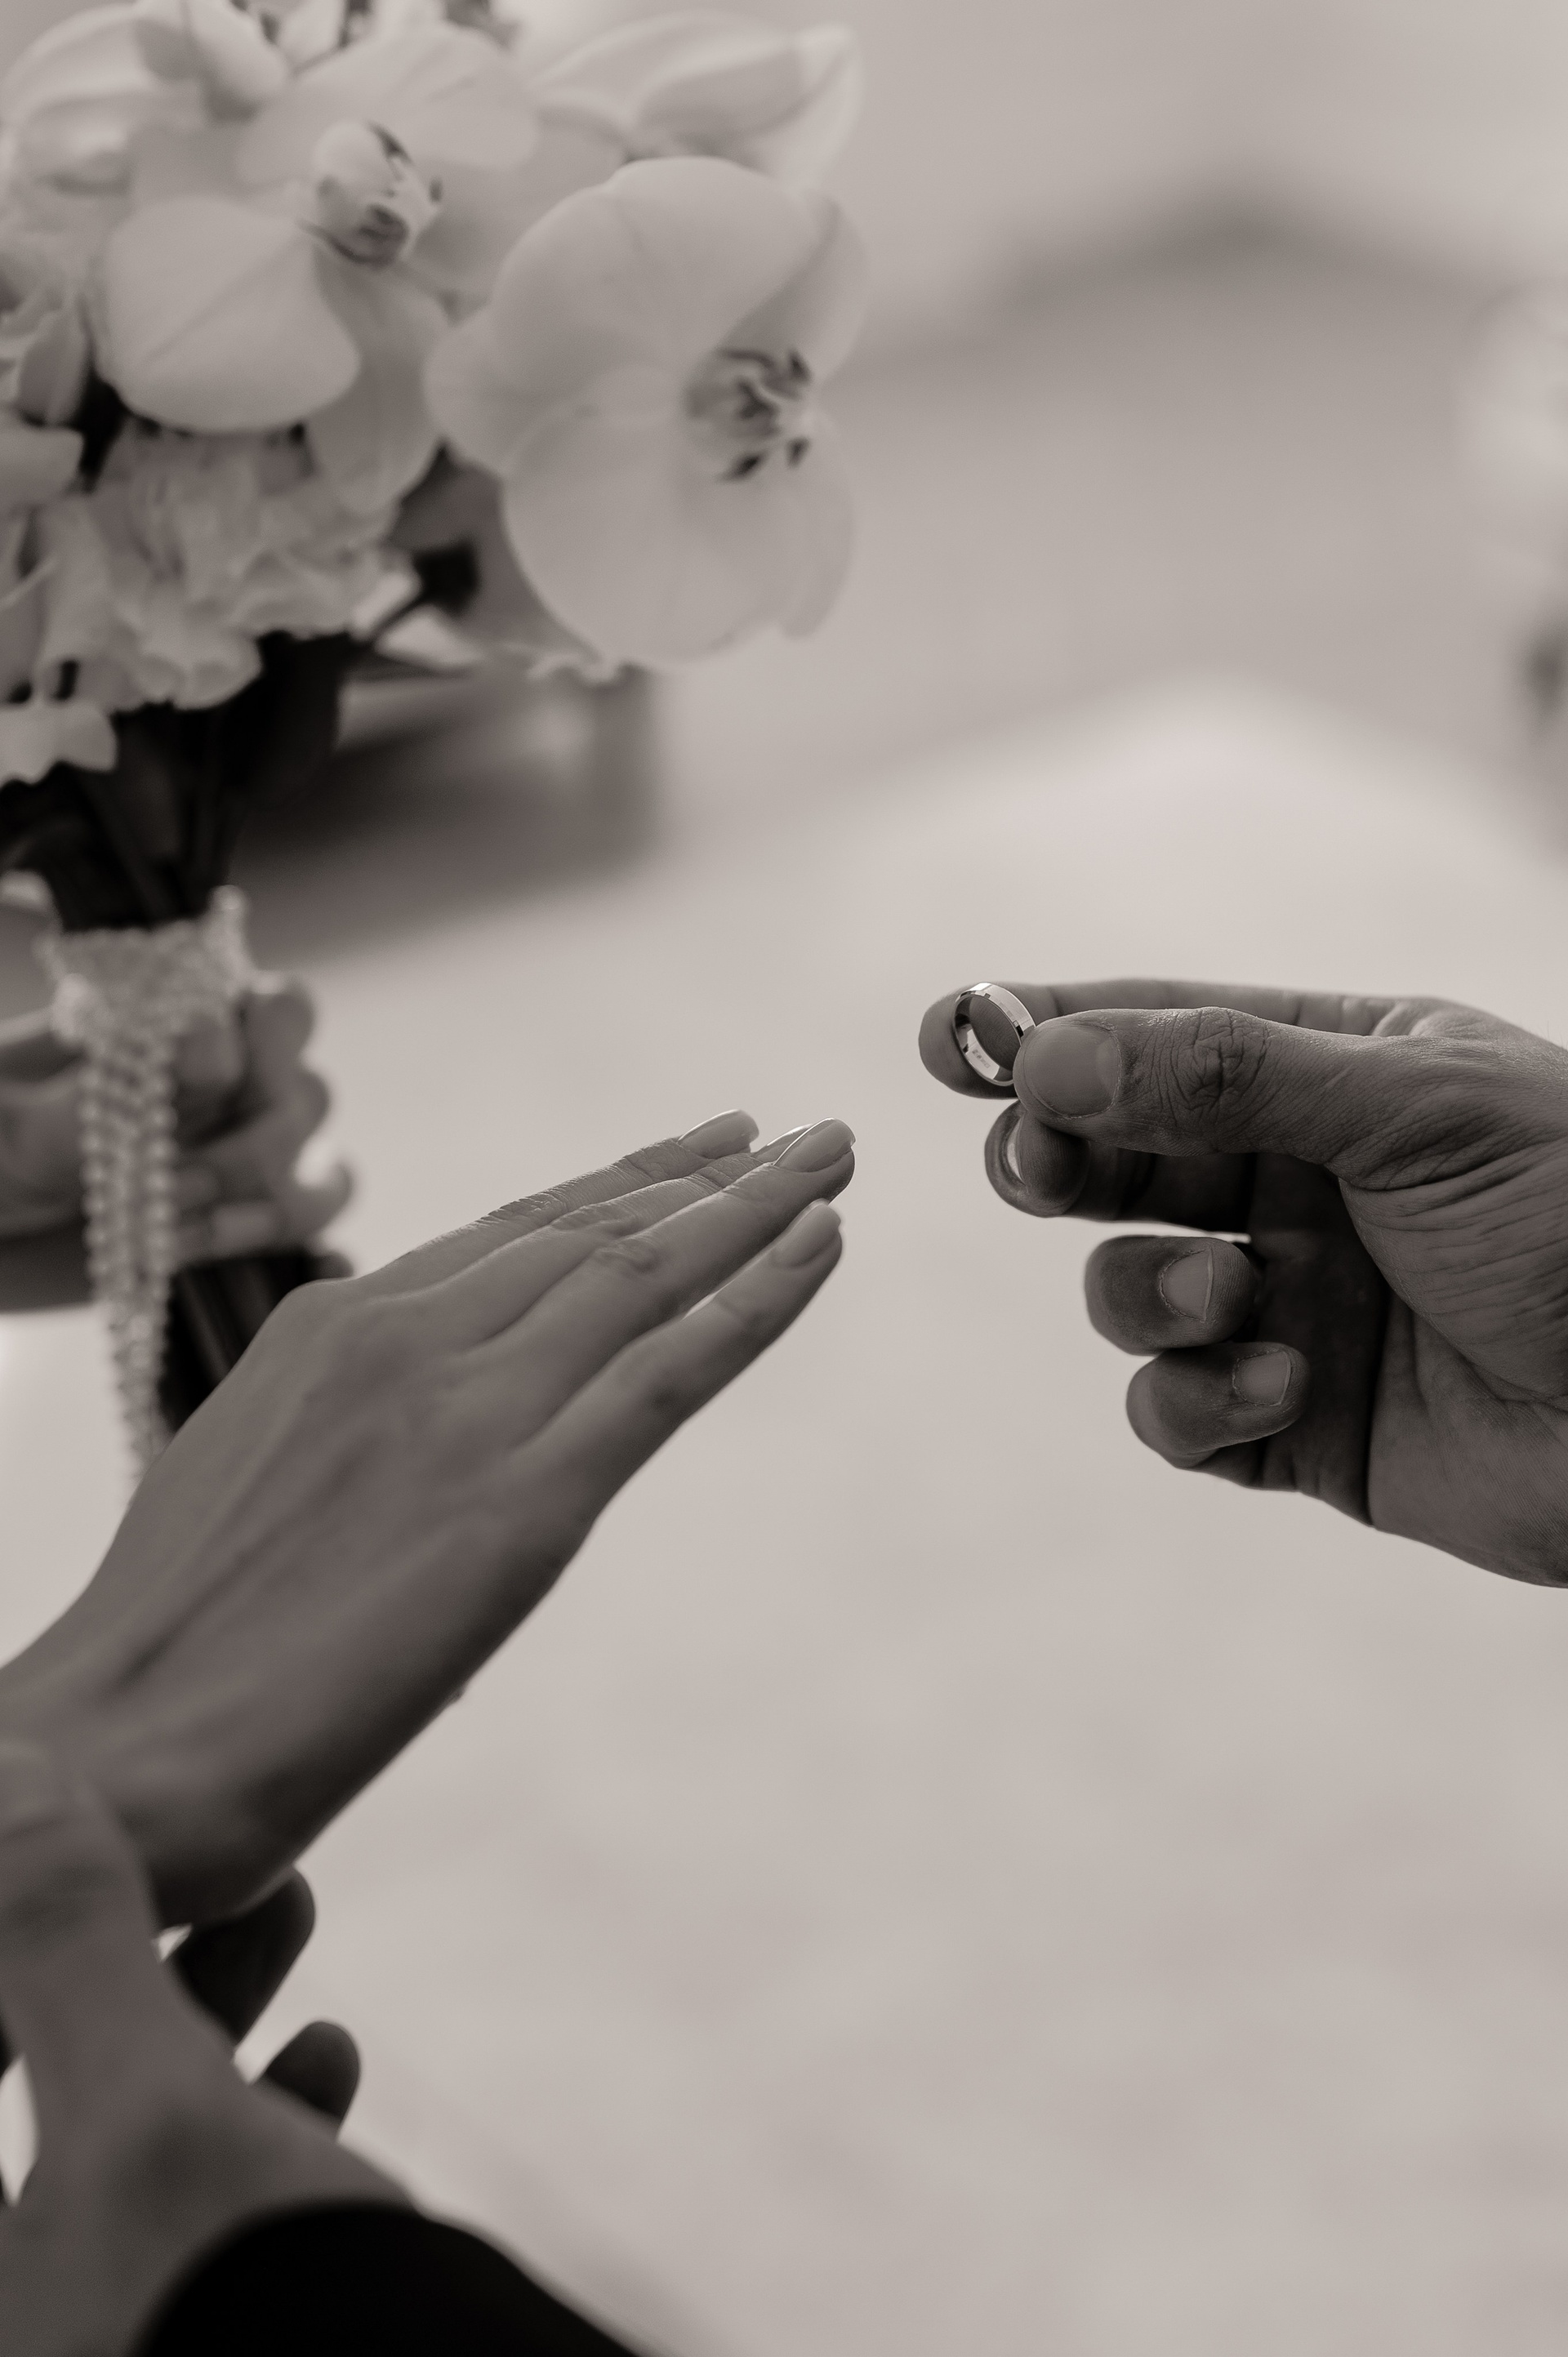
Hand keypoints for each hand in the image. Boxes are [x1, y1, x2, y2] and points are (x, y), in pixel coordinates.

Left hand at [0, 980, 349, 1276]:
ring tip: (175, 1243)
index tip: (190, 1082)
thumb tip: (210, 1051)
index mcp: (188, 1027)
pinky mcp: (250, 1242)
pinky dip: (312, 1263)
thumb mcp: (12, 1118)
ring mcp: (251, 1170)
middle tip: (169, 1188)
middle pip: (310, 1099)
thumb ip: (102, 1089)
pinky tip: (241, 1274)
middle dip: (244, 1153)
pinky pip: (325, 1249)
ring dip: (261, 1216)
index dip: (257, 1047)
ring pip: (327, 1179)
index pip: (282, 1011)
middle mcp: (238, 1091)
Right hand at [0, 1112, 852, 1922]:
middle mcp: (406, 1335)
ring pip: (643, 1273)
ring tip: (831, 1161)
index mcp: (334, 1324)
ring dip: (756, 1208)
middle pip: (594, 1231)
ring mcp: (467, 1409)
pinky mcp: (521, 1502)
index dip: (623, 1184)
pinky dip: (757, 1299)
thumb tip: (415, 1438)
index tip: (701, 1150)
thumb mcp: (255, 1478)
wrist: (113, 1745)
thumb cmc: (171, 1643)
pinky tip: (822, 1250)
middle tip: (806, 1137)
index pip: (515, 1232)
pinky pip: (668, 1368)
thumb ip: (348, 1428)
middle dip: (712, 1178)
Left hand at [0, 1741, 394, 2356]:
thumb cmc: (249, 2334)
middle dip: (97, 1949)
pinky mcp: (189, 2331)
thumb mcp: (147, 2121)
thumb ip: (62, 1945)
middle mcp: (26, 2298)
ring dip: (199, 2004)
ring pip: (112, 2133)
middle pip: (17, 2081)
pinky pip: (189, 2206)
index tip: (48, 1805)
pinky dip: (250, 2110)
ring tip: (290, 1908)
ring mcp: (102, 2321)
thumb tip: (3, 1763)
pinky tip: (328, 2052)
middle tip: (198, 1846)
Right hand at [921, 980, 1567, 1582]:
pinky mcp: (1297, 1426)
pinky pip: (1178, 1412)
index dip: (1045, 1032)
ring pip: (1130, 1289)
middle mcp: (1304, 1182)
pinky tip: (1282, 1392)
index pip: (1159, 1032)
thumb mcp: (1413, 1111)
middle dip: (1061, 1163)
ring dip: (1151, 1295)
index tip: (948, 1036)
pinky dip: (1199, 1403)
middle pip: (1116, 1159)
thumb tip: (1044, 1056)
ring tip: (1238, 1304)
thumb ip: (1224, 1077)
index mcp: (1340, 1073)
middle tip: (1036, 1169)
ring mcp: (1295, 1304)